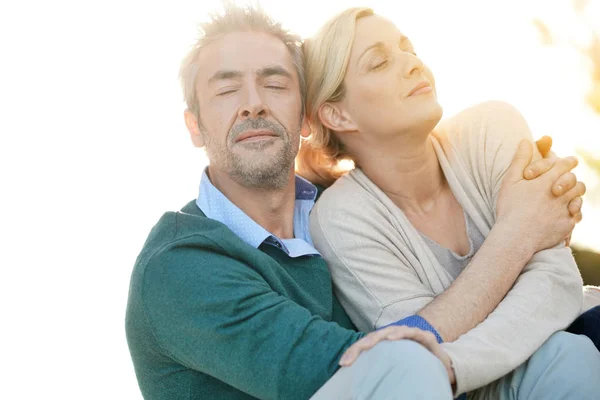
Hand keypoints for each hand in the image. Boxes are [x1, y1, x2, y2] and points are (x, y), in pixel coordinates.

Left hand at [339, 326, 454, 384]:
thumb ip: (384, 374)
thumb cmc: (419, 369)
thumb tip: (364, 388)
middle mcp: (396, 336)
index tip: (343, 364)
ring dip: (377, 338)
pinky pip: (411, 333)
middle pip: (374, 337)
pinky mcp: (424, 336)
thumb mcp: (398, 372)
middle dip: (360, 346)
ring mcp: (410, 334)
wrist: (446, 369)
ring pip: (389, 331)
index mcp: (388, 345)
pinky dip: (400, 334)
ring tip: (366, 345)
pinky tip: (391, 338)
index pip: (368, 345)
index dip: (354, 352)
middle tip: (349, 359)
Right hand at [496, 140, 584, 254]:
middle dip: (571, 178)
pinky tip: (564, 213)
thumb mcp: (510, 181)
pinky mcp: (567, 224)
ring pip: (579, 196)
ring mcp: (565, 209)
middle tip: (567, 179)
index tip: (567, 162)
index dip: (567, 161)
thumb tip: (525, 140)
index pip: (566, 164)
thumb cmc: (510, 208)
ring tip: (565, 196)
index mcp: (548, 180)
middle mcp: (561, 193)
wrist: (516, 237)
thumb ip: (519, 159)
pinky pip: (576, 215)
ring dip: (574, 194)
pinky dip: (572, 212)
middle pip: (575, 180)